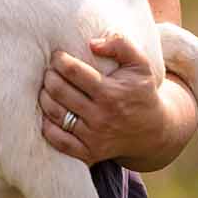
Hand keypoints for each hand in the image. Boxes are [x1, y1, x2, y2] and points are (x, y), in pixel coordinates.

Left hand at [39, 32, 182, 166]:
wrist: (153, 131)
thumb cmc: (141, 92)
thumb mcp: (140, 64)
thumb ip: (120, 45)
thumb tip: (92, 44)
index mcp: (111, 92)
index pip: (73, 71)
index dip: (59, 60)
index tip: (57, 57)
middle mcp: (101, 116)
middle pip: (59, 90)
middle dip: (49, 76)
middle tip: (49, 72)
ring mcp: (94, 137)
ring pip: (54, 113)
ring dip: (44, 97)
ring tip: (47, 88)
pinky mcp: (89, 153)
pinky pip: (57, 140)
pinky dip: (47, 126)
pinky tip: (48, 113)